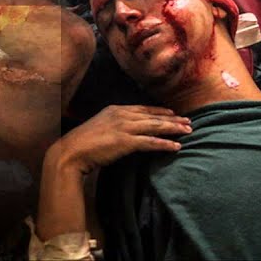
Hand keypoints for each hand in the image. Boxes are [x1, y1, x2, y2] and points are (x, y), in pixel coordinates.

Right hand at [49, 105, 191, 174]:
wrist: (71, 151)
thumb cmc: (82, 143)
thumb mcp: (99, 126)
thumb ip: (112, 125)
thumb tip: (123, 131)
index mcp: (115, 109)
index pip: (143, 109)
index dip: (160, 111)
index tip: (173, 114)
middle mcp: (122, 115)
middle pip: (153, 116)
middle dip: (173, 119)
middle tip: (189, 122)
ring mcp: (124, 127)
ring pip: (155, 127)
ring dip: (174, 129)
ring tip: (188, 131)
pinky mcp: (126, 142)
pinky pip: (150, 142)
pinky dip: (165, 144)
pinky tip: (176, 146)